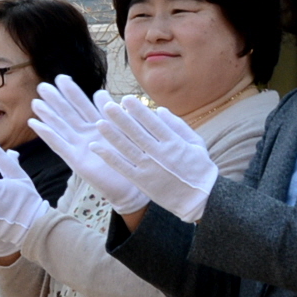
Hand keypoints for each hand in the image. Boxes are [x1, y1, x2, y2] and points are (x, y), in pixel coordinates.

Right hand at [28, 77, 150, 213]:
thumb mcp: (125, 130)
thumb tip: (100, 94)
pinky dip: (46, 134)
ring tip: (35, 101)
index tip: (62, 78)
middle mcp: (87, 135)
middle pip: (68, 113)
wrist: (133, 186)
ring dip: (48, 114)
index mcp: (101, 127)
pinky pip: (58, 144)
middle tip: (42, 85)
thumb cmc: (132, 159)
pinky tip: (35, 123)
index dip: (73, 92)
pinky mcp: (75, 160)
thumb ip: (112, 113)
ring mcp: (79, 147)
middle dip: (56, 99)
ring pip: (61, 126)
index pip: (84, 105)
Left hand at [94, 100, 217, 219]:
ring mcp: (149, 168)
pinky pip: (122, 167)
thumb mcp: (196, 143)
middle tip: (107, 105)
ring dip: (111, 135)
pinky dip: (108, 157)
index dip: (138, 110)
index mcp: (174, 143)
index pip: (153, 123)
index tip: (126, 98)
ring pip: (127, 148)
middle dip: (121, 118)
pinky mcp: (141, 181)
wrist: (201, 198)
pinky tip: (96, 147)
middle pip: (137, 133)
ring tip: (98, 122)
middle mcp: (159, 154)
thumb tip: (159, 109)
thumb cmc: (199, 168)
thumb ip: (178, 125)